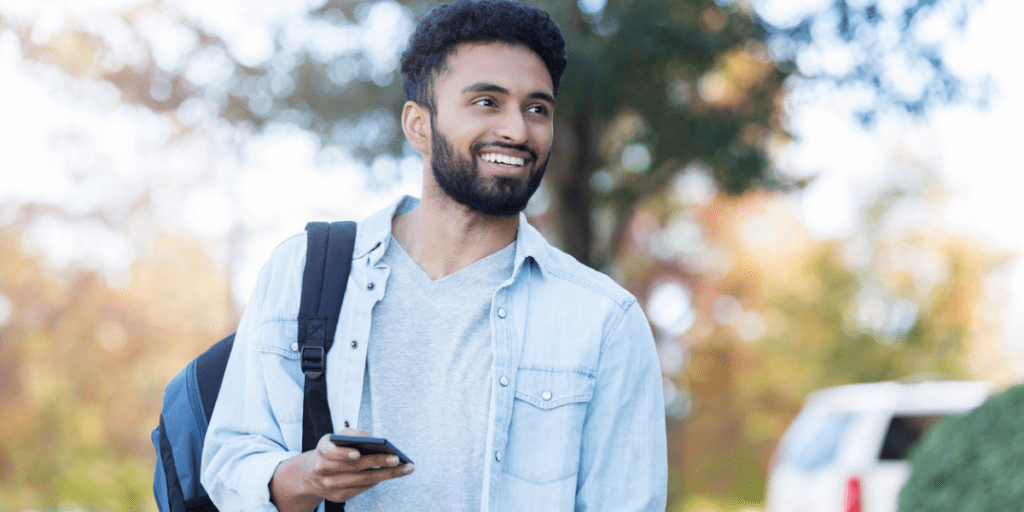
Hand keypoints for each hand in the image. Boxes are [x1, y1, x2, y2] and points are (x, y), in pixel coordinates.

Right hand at [270, 429, 413, 510]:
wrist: (311, 474)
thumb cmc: (332, 450)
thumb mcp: (335, 438)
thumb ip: (351, 435)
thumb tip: (371, 439)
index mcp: (323, 451)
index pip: (332, 453)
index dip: (345, 454)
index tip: (358, 453)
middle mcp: (324, 470)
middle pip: (354, 467)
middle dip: (378, 462)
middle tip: (396, 458)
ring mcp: (331, 485)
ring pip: (362, 480)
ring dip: (385, 474)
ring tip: (404, 468)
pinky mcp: (339, 496)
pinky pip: (362, 488)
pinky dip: (377, 481)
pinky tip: (391, 474)